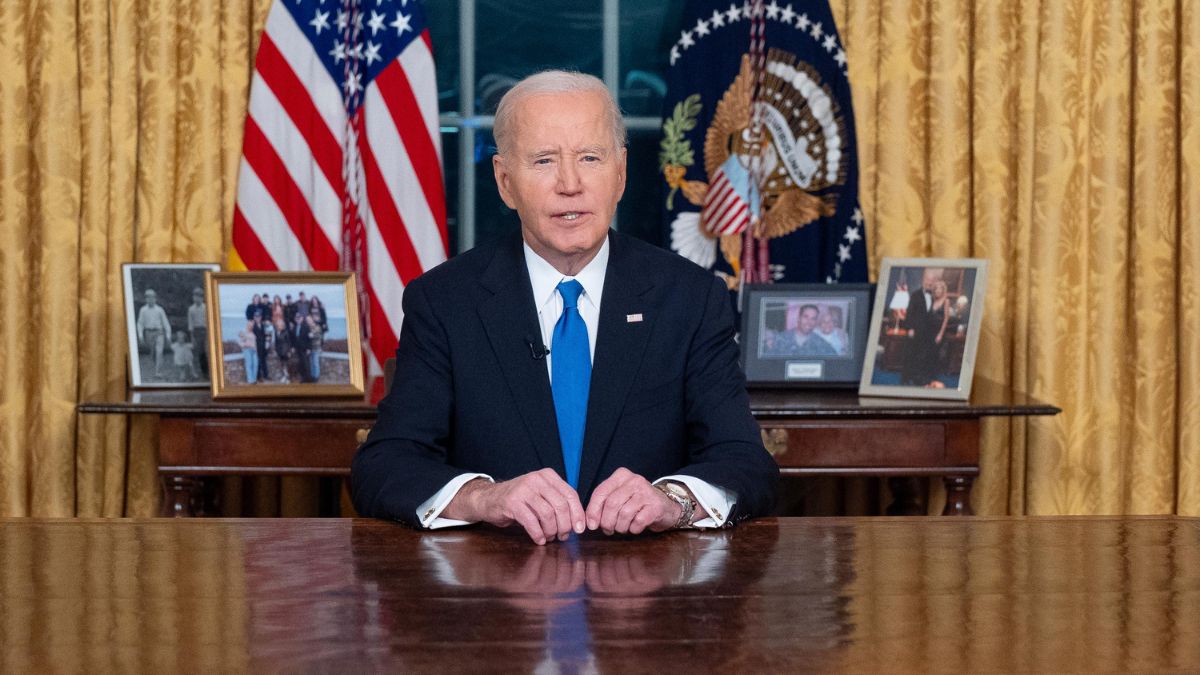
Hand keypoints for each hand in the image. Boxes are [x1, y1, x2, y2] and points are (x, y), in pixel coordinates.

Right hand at [446, 469, 584, 544]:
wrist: (489, 499)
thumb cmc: (519, 501)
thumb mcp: (540, 495)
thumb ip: (557, 502)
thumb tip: (577, 523)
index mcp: (548, 476)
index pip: (570, 494)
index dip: (577, 514)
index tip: (580, 529)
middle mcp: (537, 479)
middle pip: (561, 505)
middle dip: (565, 525)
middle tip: (562, 536)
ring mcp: (523, 489)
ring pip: (547, 514)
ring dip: (551, 530)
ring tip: (549, 538)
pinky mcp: (512, 502)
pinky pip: (531, 521)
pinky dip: (537, 533)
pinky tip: (539, 539)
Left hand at [585, 468, 681, 534]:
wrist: (665, 506)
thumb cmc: (637, 503)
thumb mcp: (619, 497)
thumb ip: (604, 504)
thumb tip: (591, 522)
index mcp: (621, 475)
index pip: (601, 492)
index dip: (593, 510)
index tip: (591, 525)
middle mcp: (634, 480)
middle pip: (611, 504)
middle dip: (607, 522)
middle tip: (608, 530)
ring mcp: (646, 492)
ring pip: (624, 514)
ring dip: (620, 527)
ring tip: (622, 528)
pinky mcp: (656, 506)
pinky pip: (638, 522)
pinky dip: (633, 529)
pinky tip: (635, 527)